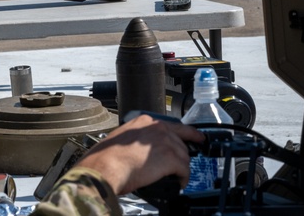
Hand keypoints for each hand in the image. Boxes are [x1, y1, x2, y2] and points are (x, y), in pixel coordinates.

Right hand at [73, 113, 203, 195]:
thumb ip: (138, 139)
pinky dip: (183, 178)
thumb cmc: (107, 156)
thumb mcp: (123, 138)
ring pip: (184, 156)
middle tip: (183, 165)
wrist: (106, 166)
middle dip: (183, 155)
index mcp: (145, 121)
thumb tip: (144, 151)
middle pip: (180, 142)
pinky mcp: (170, 158)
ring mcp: (164, 141)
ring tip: (176, 178)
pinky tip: (178, 183)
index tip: (196, 137)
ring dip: (182, 169)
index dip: (188, 133)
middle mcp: (157, 128)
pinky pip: (184, 170)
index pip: (173, 125)